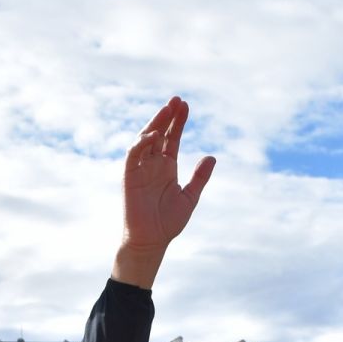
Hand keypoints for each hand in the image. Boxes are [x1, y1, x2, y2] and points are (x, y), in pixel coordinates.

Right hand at [113, 97, 215, 288]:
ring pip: (145, 139)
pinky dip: (142, 144)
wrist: (151, 241)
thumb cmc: (168, 222)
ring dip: (155, 124)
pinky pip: (133, 155)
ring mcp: (140, 169)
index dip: (178, 122)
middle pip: (159, 133)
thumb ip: (199, 177)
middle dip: (167, 116)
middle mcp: (153, 164)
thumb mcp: (189, 197)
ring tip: (167, 110)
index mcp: (167, 167)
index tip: (186, 106)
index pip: (171, 138)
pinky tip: (154, 135)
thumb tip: (212, 157)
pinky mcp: (130, 177)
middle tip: (177, 100)